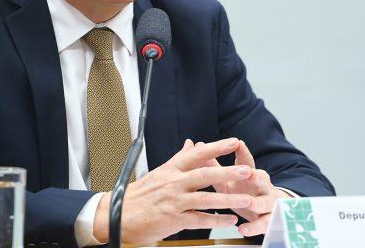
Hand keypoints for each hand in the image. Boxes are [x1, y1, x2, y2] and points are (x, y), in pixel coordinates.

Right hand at [92, 138, 255, 244]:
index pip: (197, 154)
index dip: (217, 148)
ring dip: (228, 199)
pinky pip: (199, 219)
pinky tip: (230, 220)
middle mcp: (173, 183)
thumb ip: (178, 158)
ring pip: (205, 198)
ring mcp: (174, 201)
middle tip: (246, 171)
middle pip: (204, 174)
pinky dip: (216, 220)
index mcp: (170, 169)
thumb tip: (191, 144)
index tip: (233, 142)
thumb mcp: (159, 172)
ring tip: (246, 199)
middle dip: (227, 172)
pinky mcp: (173, 219)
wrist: (118, 215)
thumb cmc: (138, 196)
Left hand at [192, 139, 291, 235]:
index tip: (238, 143)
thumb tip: (197, 145)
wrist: (266, 210)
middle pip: (261, 179)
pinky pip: (262, 224)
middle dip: (256, 177)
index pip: (247, 161)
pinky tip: (243, 229)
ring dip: (257, 202)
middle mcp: (262, 186)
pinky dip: (253, 227)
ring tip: (248, 203)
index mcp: (251, 174)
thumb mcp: (227, 179)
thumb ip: (213, 164)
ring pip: (265, 202)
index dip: (243, 152)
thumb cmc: (243, 190)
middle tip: (250, 174)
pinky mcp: (268, 220)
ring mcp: (267, 203)